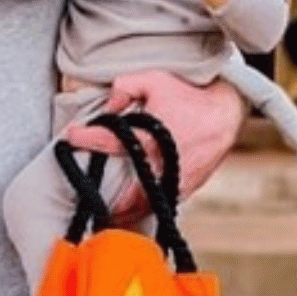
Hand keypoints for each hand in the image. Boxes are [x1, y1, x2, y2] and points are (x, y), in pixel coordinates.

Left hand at [64, 70, 245, 217]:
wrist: (225, 114)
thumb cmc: (188, 96)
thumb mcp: (155, 79)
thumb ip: (125, 87)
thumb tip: (107, 106)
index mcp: (150, 137)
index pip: (110, 141)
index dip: (86, 138)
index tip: (71, 135)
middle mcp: (161, 163)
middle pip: (124, 193)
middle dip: (103, 200)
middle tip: (84, 198)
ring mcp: (174, 180)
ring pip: (142, 206)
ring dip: (121, 212)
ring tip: (101, 216)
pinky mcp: (184, 187)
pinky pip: (159, 205)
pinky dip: (142, 210)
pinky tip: (127, 215)